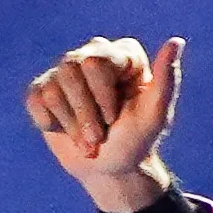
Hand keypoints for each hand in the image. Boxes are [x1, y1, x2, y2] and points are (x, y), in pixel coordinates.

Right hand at [23, 34, 183, 212]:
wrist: (111, 170)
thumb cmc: (136, 141)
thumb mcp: (155, 116)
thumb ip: (167, 79)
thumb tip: (176, 42)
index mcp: (122, 54)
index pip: (95, 63)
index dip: (102, 99)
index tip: (116, 118)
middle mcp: (92, 54)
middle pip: (70, 71)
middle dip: (86, 114)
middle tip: (99, 135)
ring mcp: (65, 71)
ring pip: (52, 90)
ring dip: (72, 126)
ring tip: (87, 140)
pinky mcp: (42, 89)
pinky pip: (36, 100)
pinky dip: (51, 124)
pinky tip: (66, 130)